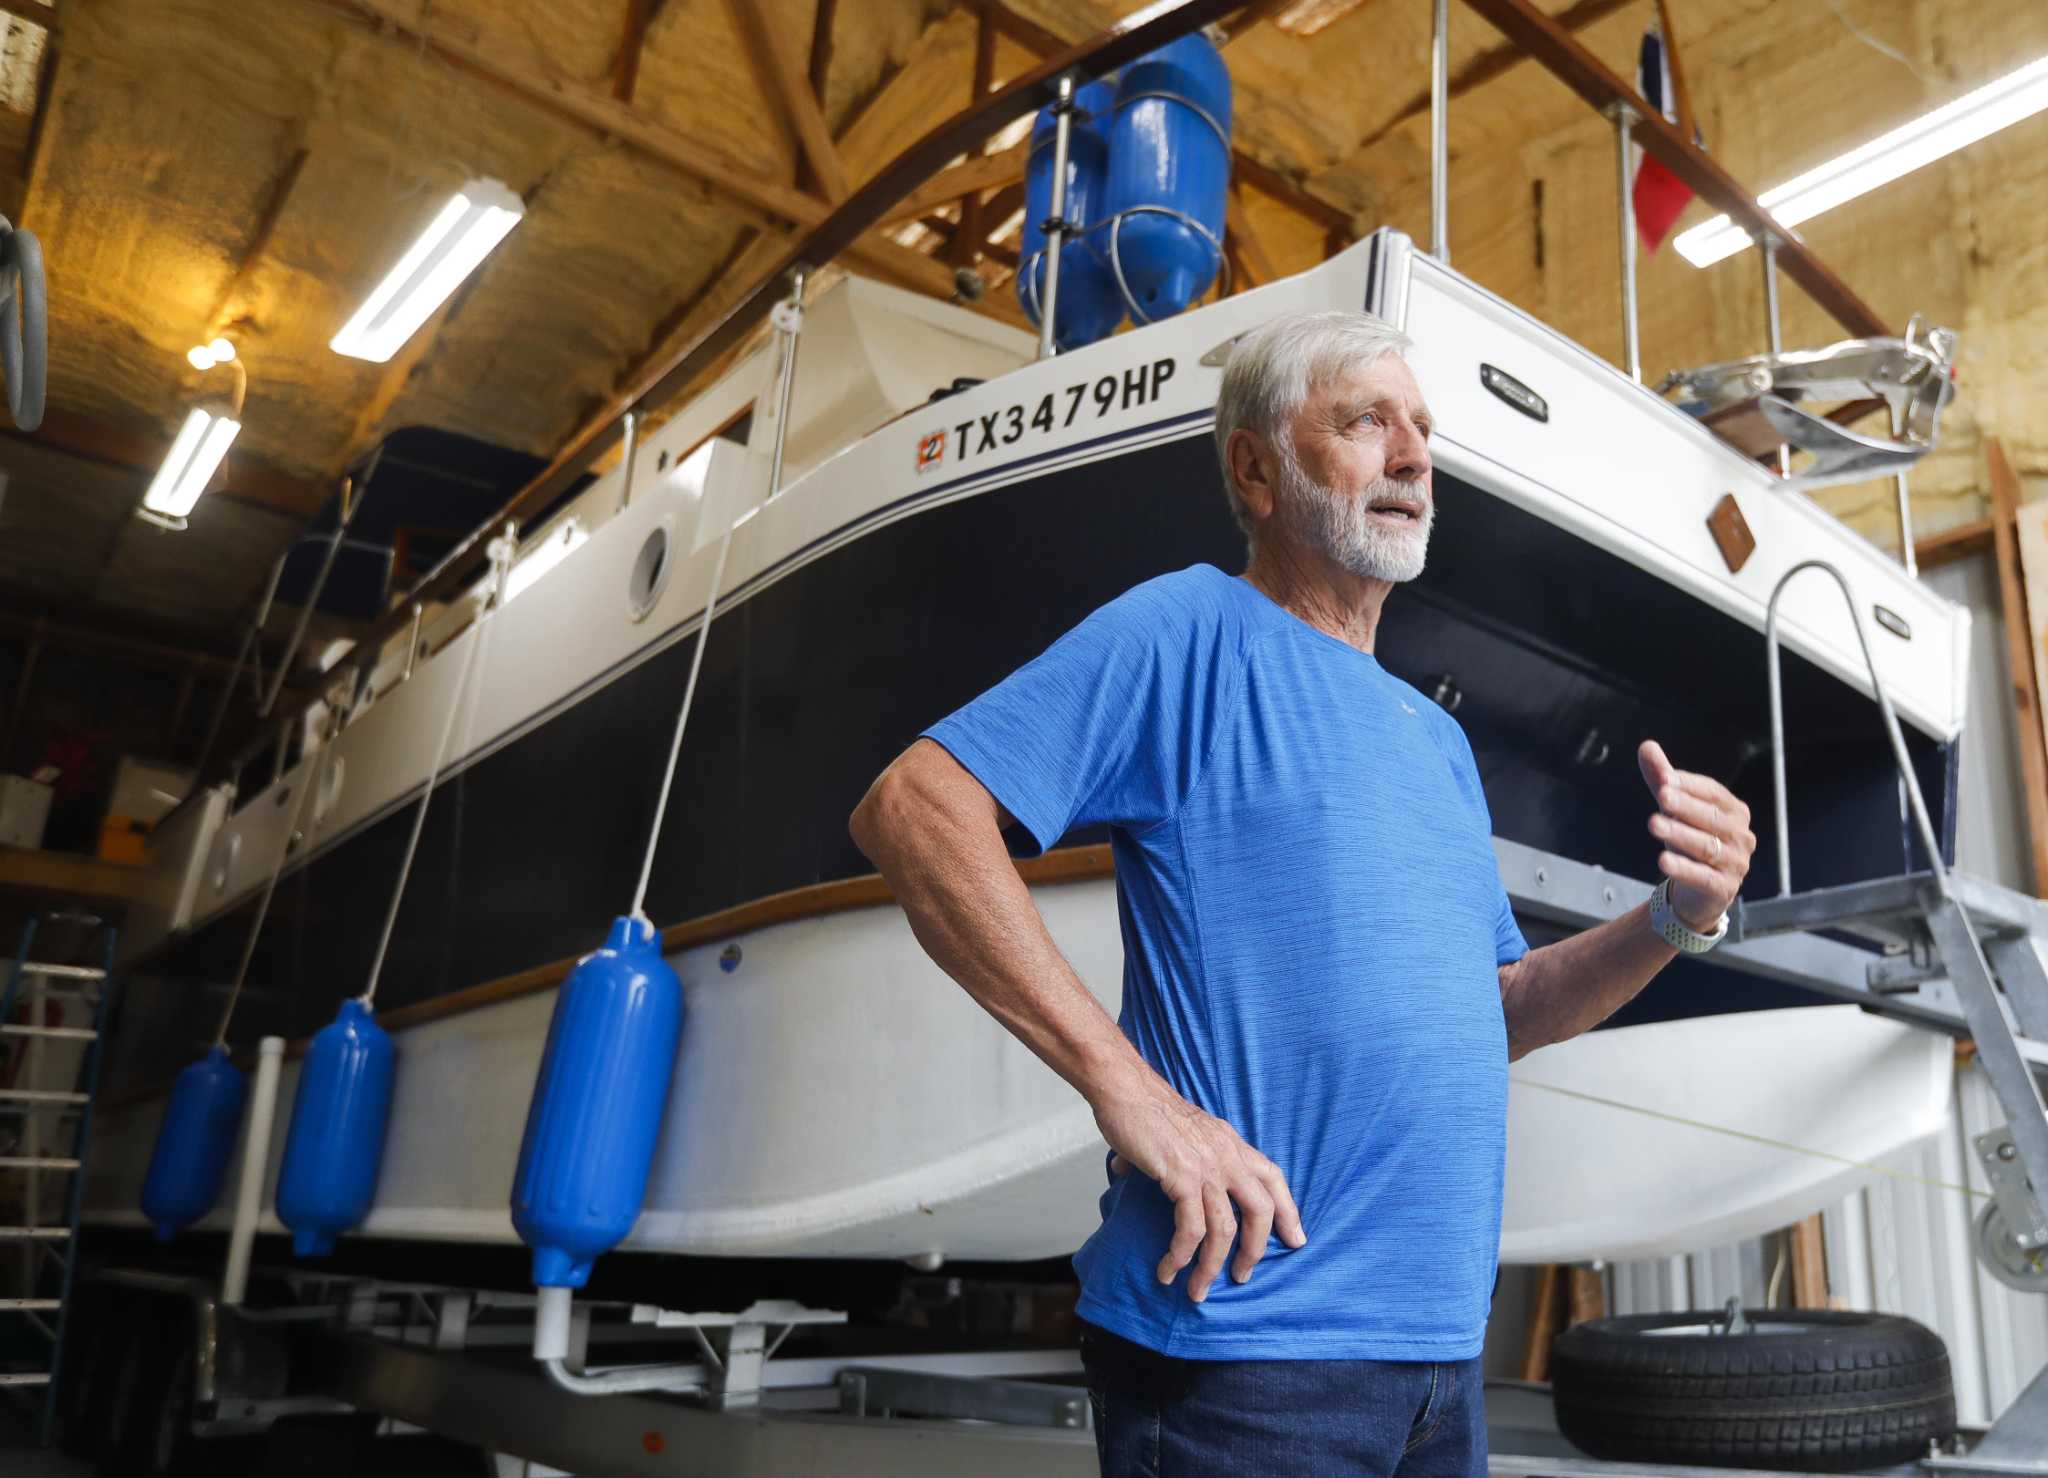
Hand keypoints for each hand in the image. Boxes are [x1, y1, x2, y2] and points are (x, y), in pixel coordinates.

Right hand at [1092, 1077, 1305, 1301]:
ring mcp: (1207, 1167)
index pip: (1273, 1177)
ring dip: (1212, 1267)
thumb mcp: (1181, 1131)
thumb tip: (1135, 1173)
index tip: (1296, 1239)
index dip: (1289, 1210)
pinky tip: (1168, 1269)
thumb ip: (1174, 1156)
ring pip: (1225, 1230)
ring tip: (1197, 1289)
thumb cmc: (1144, 1108)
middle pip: (1261, 1211)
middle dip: (1255, 1251)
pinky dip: (1181, 1255)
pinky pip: (1191, 1229)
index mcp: (1231, 1143)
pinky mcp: (1182, 1177)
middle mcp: (1227, 1155)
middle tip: (1241, 1276)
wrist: (1124, 1088)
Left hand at [1639, 740, 1753, 930]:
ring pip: (1706, 846)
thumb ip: (1663, 780)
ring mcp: (1736, 863)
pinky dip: (1683, 868)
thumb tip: (1646, 746)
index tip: (1666, 779)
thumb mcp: (1675, 810)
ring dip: (1679, 834)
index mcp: (1734, 811)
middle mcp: (1741, 835)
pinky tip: (1662, 861)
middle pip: (1711, 818)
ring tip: (1654, 824)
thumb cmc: (1690, 840)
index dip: (1690, 785)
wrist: (1699, 891)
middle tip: (1662, 797)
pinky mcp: (1724, 888)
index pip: (1714, 793)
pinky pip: (1703, 876)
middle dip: (1686, 807)